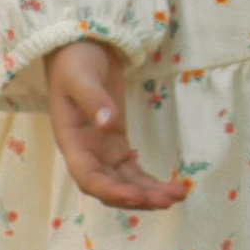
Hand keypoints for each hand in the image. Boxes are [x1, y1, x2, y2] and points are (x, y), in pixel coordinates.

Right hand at [43, 40, 190, 209]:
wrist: (78, 49)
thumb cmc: (74, 61)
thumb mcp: (80, 76)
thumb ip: (92, 99)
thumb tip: (108, 124)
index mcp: (71, 141)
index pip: (88, 178)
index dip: (111, 191)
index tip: (137, 196)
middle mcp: (85, 153)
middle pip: (110, 187)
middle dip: (137, 198)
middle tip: (168, 200)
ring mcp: (102, 151)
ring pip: (125, 183)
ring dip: (149, 193)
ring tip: (179, 195)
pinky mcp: (117, 144)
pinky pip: (133, 171)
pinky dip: (150, 182)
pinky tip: (172, 187)